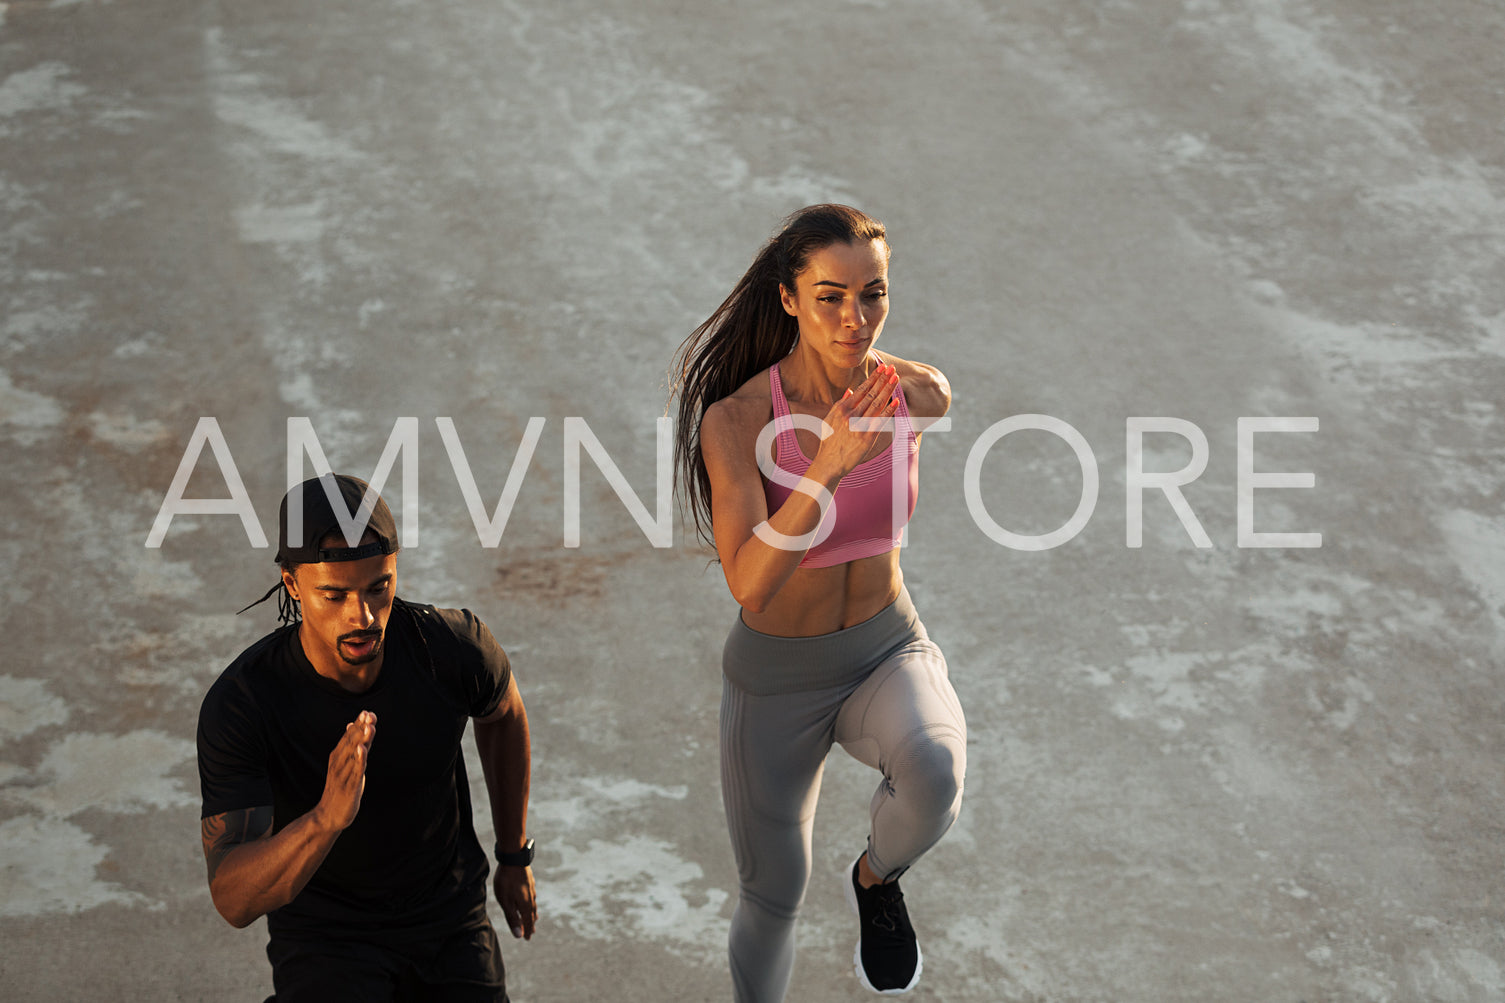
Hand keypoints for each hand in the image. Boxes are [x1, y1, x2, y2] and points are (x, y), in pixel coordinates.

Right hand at [316, 710, 374, 830]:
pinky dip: (359, 759)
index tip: (367, 712)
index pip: (349, 738)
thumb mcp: (344, 764)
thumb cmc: (339, 788)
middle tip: (369, 714)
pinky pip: (356, 771)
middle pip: (351, 743)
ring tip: (369, 726)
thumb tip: (351, 724)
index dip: (358, 725)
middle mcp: (339, 763)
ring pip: (354, 755)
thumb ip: (351, 745)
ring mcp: (343, 775)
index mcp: (337, 757)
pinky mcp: (349, 787)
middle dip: (361, 728)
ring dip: (362, 740)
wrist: (328, 815)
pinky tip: (363, 749)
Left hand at [493, 863, 536, 939]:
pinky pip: (531, 895)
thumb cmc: (507, 881)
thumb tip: (519, 935)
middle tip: (531, 931)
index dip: (527, 930)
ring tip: (534, 917)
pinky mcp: (529, 880)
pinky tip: (530, 898)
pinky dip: (531, 902)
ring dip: (532, 913)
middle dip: (530, 923)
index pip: (527, 921)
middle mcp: (530, 897)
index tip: (527, 939)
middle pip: (531, 913)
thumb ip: (512, 918)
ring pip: (532, 904)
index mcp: (525, 905)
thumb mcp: (506, 902)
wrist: (513, 858)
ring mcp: (531, 888)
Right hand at [814, 362, 900, 477]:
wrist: (828, 464)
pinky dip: (889, 410)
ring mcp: (859, 426)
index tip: (881, 368)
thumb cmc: (828, 443)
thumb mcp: (828, 420)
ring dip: (888, 389)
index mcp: (841, 409)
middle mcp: (850, 415)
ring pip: (877, 404)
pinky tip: (896, 401)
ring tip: (896, 378)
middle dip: (882, 379)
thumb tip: (849, 390)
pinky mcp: (867, 437)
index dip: (873, 378)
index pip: (860, 389)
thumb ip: (840, 404)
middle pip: (871, 394)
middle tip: (892, 368)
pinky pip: (880, 421)